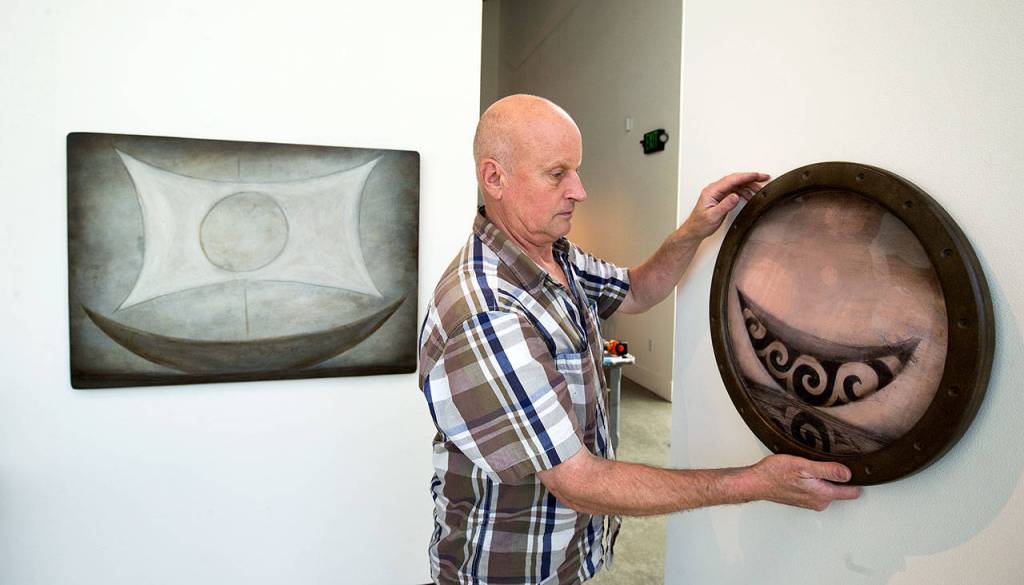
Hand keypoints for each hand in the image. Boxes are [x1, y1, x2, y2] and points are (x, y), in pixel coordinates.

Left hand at [684, 172, 768, 238]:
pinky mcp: (720, 197)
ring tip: (759, 189)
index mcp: (711, 191)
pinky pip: (734, 190)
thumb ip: (725, 205)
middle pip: (735, 179)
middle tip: (763, 178)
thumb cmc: (700, 224)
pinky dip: (743, 191)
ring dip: (748, 185)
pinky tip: (749, 195)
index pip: (731, 180)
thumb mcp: (713, 216)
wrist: (694, 230)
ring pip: (735, 184)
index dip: (746, 177)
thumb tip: (735, 196)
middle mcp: (714, 189)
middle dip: (750, 178)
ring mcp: (717, 193)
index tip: (757, 175)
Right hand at [742, 454, 860, 510]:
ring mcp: (811, 501)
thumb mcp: (803, 466)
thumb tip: (848, 474)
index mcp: (823, 494)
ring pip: (829, 489)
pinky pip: (818, 489)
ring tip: (814, 465)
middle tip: (832, 460)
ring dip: (825, 478)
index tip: (859, 468)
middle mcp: (819, 501)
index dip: (858, 478)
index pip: (852, 491)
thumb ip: (827, 471)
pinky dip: (815, 480)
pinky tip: (805, 471)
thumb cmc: (774, 473)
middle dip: (840, 477)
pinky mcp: (803, 499)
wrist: (755, 482)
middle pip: (842, 489)